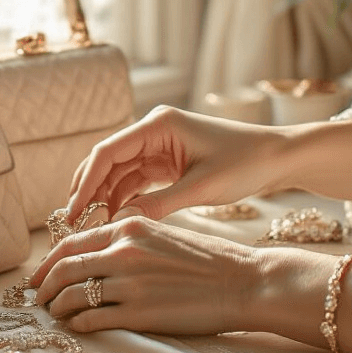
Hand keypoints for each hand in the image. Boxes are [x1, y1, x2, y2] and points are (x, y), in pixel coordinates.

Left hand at [31, 216, 351, 352]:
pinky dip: (78, 325)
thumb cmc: (210, 261)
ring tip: (57, 316)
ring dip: (58, 308)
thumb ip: (131, 241)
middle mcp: (123, 251)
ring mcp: (130, 283)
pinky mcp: (140, 313)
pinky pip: (92, 320)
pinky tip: (79, 328)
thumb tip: (99, 256)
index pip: (71, 243)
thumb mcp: (165, 236)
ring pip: (72, 296)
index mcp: (130, 228)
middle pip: (64, 268)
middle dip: (44, 286)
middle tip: (37, 300)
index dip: (49, 262)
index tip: (40, 275)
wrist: (244, 282)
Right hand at [67, 105, 280, 221]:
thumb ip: (157, 205)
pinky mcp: (167, 162)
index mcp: (158, 125)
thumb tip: (118, 223)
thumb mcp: (201, 188)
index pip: (107, 152)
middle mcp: (153, 131)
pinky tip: (114, 220)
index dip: (85, 182)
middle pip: (106, 161)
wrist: (279, 158)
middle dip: (88, 190)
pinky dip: (124, 199)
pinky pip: (136, 180)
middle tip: (72, 223)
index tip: (72, 211)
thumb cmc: (246, 164)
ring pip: (119, 172)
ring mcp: (159, 146)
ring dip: (104, 197)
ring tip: (90, 227)